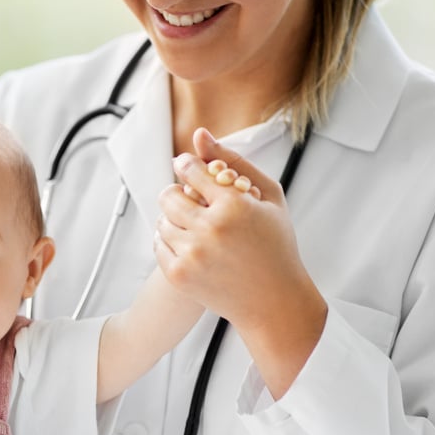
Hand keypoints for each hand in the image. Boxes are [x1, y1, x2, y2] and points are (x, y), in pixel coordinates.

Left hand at [155, 127, 326, 395]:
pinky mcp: (179, 276)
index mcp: (234, 206)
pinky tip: (189, 244)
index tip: (188, 169)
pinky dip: (170, 242)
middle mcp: (210, 229)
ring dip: (174, 219)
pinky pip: (158, 246)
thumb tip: (198, 134)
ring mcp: (192, 255)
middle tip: (188, 199)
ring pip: (161, 221)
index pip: (190, 171)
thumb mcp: (268, 196)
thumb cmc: (275, 244)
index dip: (187, 167)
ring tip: (194, 224)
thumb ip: (234, 160)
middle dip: (176, 194)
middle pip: (168, 195)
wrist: (272, 300)